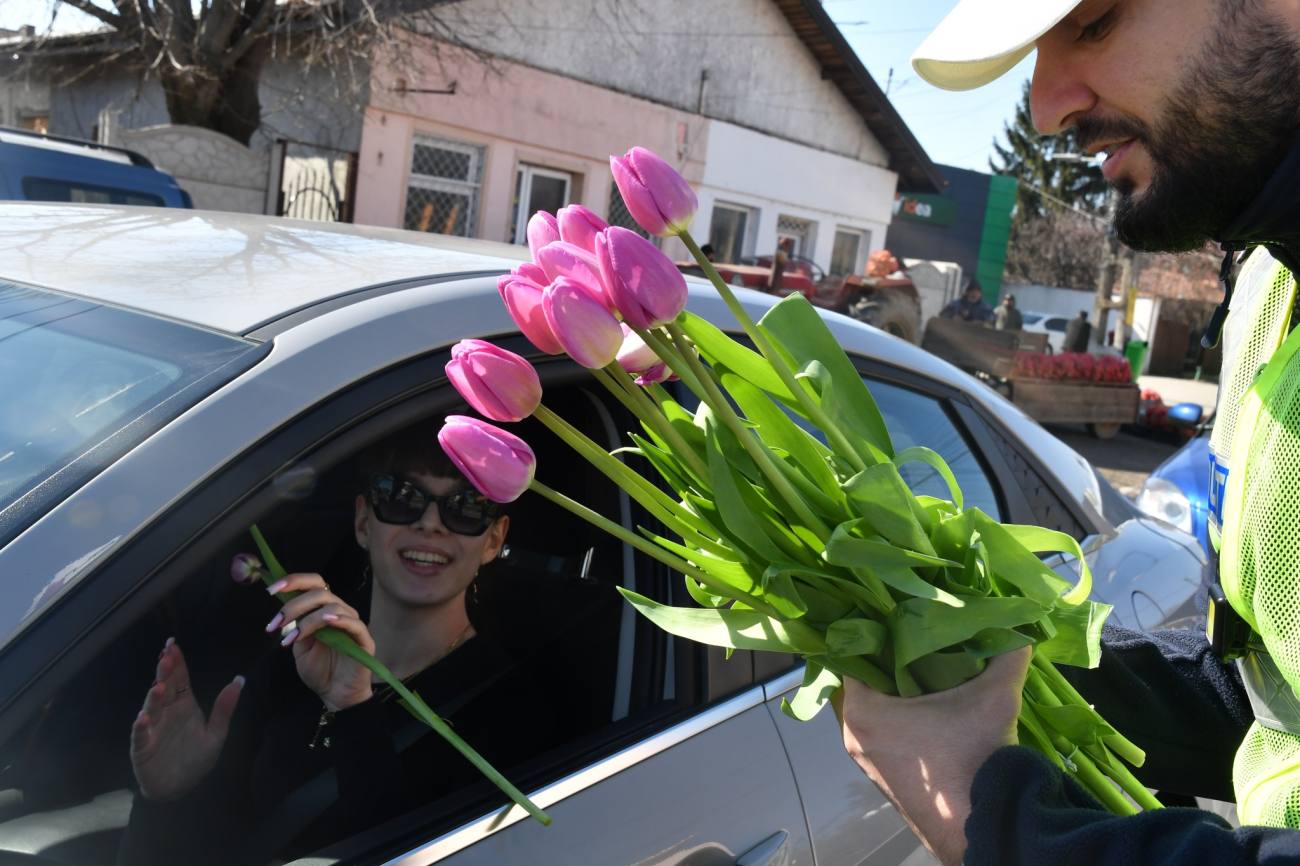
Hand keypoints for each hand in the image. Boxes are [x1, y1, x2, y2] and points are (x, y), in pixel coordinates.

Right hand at [130, 638, 242, 800]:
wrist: (181, 788)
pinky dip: (141, 728)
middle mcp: (166, 713)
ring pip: (151, 709)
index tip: (173, 644)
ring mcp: (153, 729)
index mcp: (183, 706)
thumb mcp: (216, 734)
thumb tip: (239, 680)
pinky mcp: (143, 748)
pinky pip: (141, 736)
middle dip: (164, 672)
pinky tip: (143, 719)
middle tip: (166, 656)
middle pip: (164, 688)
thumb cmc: (196, 759)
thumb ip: (224, 709)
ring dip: (153, 697)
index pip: (180, 680)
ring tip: (158, 686)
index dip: (177, 663)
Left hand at [268, 573, 375, 711]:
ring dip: (308, 620)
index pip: (314, 585)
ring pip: (333, 607)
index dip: (294, 581)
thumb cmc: (320, 671)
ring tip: (292, 638)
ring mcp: (353, 624)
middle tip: (276, 623)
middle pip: (320, 593)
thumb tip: (287, 612)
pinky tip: (327, 622)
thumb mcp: (300, 647)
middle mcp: (340, 612)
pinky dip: (341, 620)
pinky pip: (354, 624)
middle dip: (294, 605)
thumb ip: (297, 627)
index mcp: (324, 610)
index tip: (272, 589)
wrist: (336, 695)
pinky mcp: (364, 639)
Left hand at [836, 647, 1031, 865]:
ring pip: (876, 709)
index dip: (877, 631)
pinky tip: (933, 705)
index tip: (900, 615)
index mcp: (861, 712)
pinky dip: (902, 717)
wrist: (985, 828)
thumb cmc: (975, 759)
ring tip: (929, 665)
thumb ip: (1006, 655)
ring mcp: (866, 762)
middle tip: (920, 635)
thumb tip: (1018, 626)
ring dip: (898, 691)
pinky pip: (885, 734)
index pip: (855, 654)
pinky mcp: (884, 779)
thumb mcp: (995, 698)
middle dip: (891, 659)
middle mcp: (853, 736)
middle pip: (866, 681)